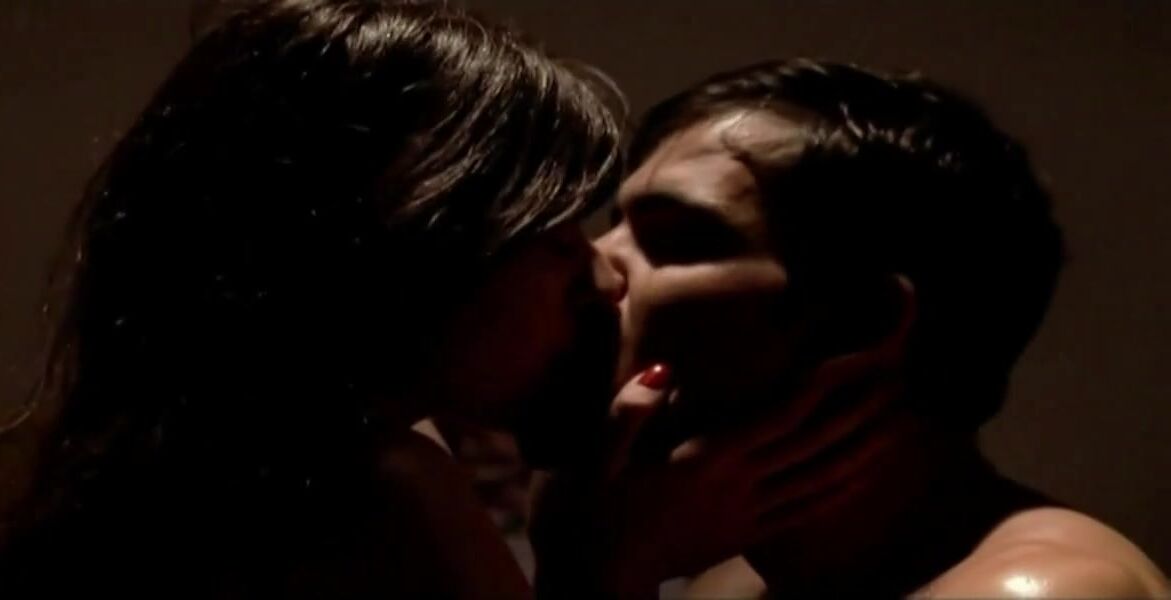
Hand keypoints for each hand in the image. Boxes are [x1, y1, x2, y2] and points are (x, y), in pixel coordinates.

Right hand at [530, 350, 908, 597]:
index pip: (780, 412)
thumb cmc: (587, 509)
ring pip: (820, 477)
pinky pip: (806, 512)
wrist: (594, 579)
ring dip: (863, 449)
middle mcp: (738, 484)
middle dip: (858, 408)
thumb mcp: (591, 456)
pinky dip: (841, 491)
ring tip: (902, 421)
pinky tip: (865, 476)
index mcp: (707, 458)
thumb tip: (663, 371)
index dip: (823, 382)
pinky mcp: (745, 535)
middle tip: (899, 377)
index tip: (859, 352)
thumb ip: (627, 412)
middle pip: (813, 442)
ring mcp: (747, 513)